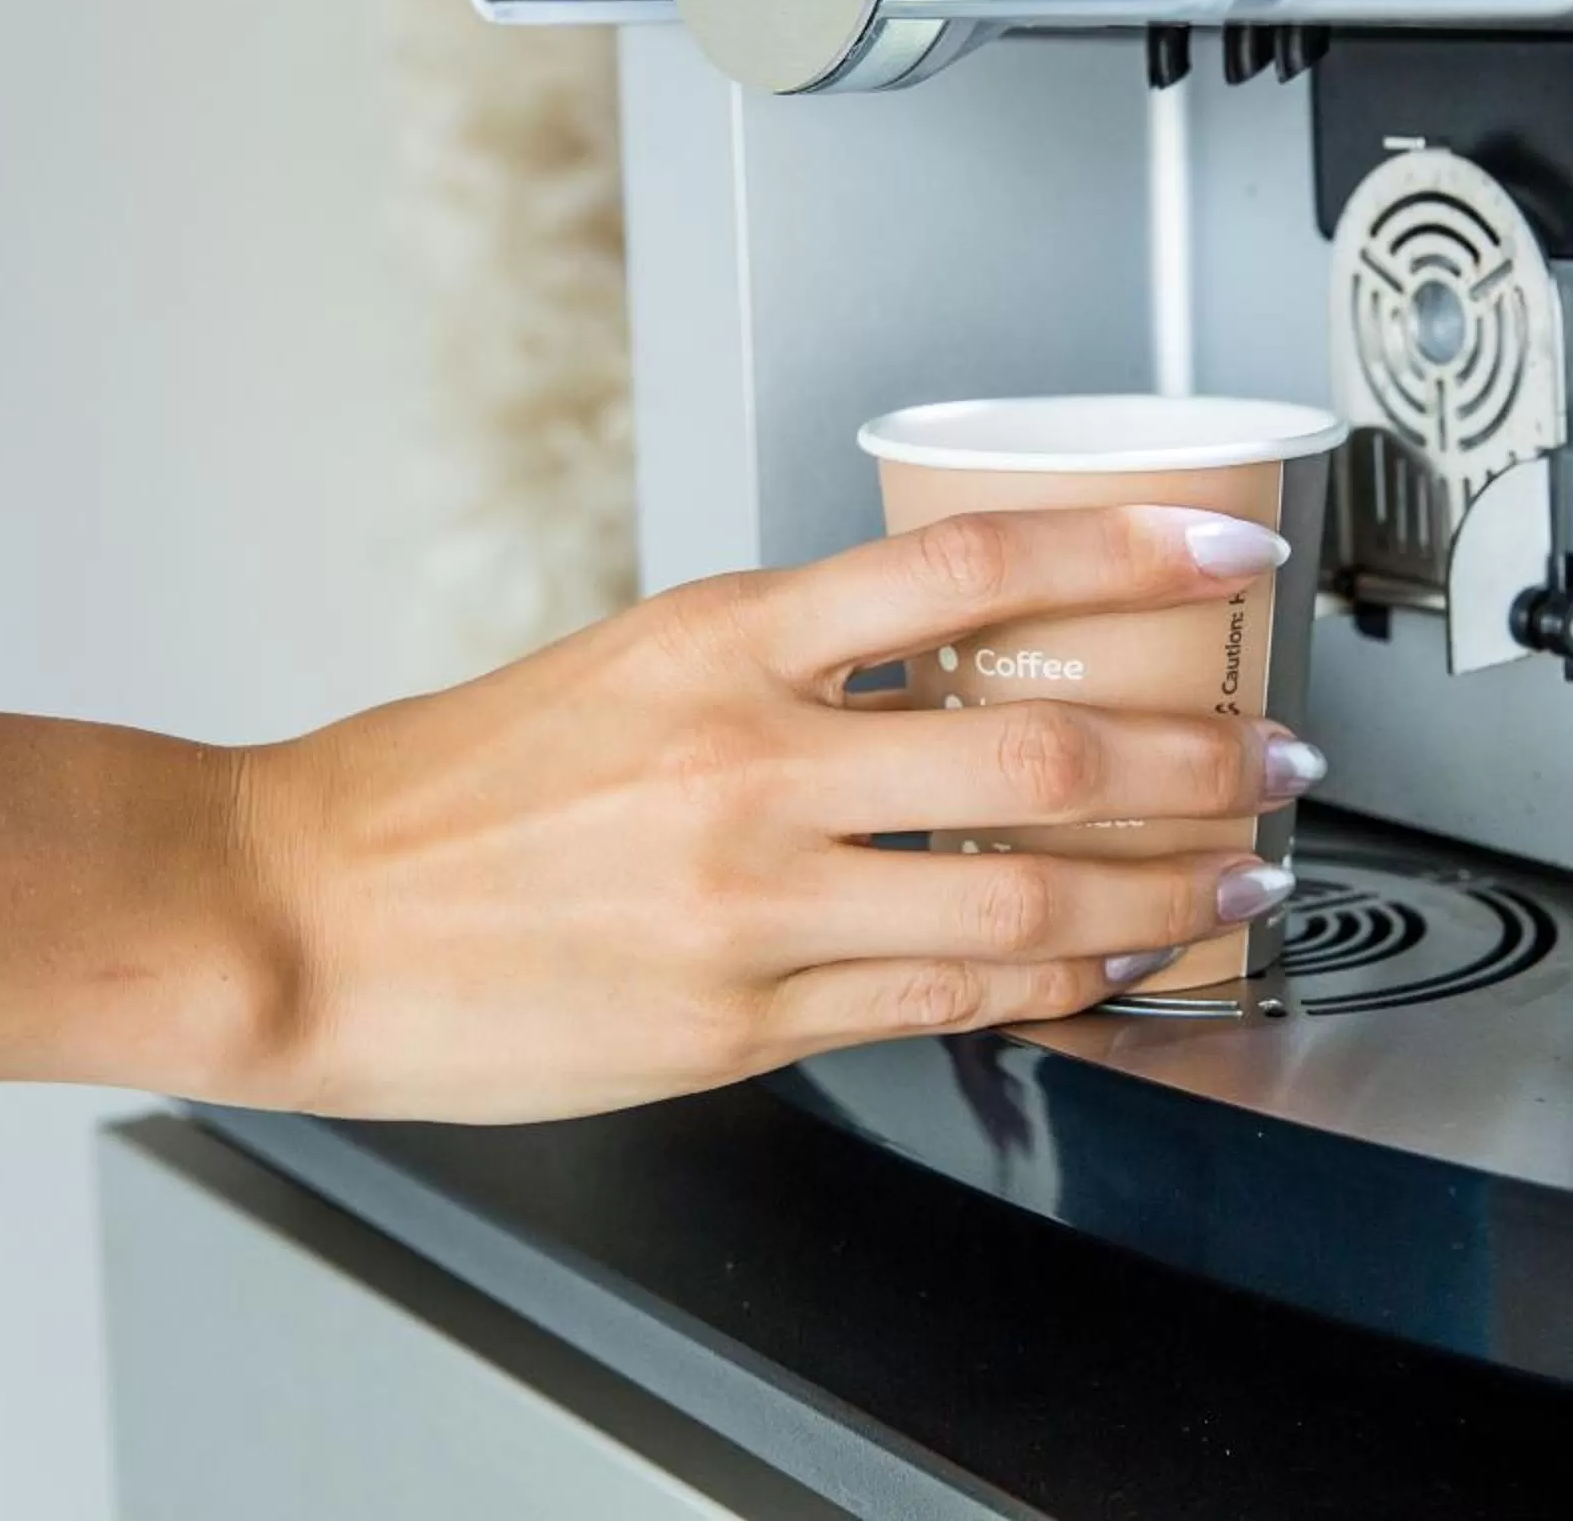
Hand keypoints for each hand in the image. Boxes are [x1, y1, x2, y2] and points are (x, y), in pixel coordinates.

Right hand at [218, 505, 1320, 1122]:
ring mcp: (752, 901)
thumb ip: (782, 669)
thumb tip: (932, 676)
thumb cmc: (443, 789)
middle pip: (1037, 741)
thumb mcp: (624, 664)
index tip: (1225, 550)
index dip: (1125, 551)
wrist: (296, 913)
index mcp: (718, 638)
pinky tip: (1110, 969)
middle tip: (1275, 753)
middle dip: (1193, 751)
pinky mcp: (740, 1021)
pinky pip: (943, 1005)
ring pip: (1020, 895)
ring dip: (1158, 888)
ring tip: (1234, 879)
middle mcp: (750, 759)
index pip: (967, 563)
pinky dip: (1051, 986)